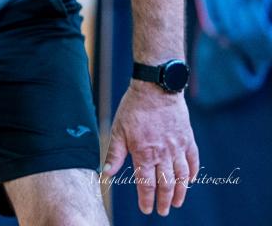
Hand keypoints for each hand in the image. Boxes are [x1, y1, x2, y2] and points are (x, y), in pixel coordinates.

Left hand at [102, 81, 198, 215]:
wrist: (156, 89)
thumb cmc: (133, 109)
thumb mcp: (118, 130)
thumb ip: (115, 154)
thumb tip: (106, 173)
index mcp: (144, 153)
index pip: (146, 183)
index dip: (146, 199)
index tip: (147, 210)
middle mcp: (163, 153)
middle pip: (166, 184)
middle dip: (165, 201)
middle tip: (164, 211)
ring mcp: (178, 147)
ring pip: (182, 176)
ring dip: (181, 192)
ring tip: (178, 202)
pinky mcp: (188, 139)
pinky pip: (193, 161)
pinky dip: (192, 173)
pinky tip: (190, 181)